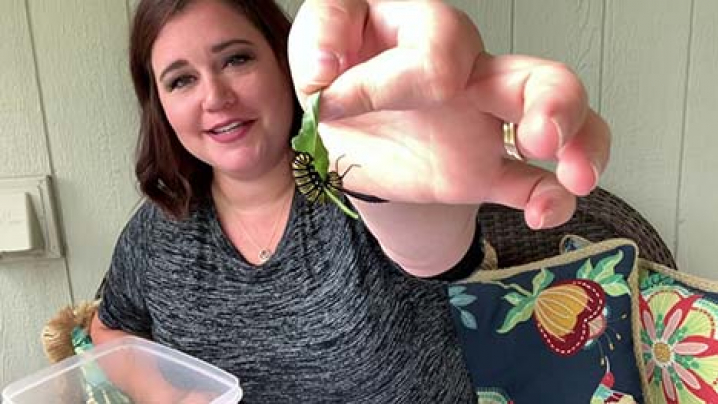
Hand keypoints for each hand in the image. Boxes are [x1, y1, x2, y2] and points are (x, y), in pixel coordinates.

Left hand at [288, 0, 609, 228]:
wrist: (346, 133)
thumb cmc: (338, 80)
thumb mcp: (316, 50)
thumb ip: (321, 40)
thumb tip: (326, 73)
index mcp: (428, 33)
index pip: (437, 49)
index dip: (387, 83)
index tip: (333, 104)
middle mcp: (469, 73)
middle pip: (535, 75)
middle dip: (552, 103)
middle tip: (541, 136)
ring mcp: (484, 122)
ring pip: (556, 124)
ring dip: (577, 143)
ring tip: (574, 174)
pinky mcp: (484, 167)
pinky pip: (532, 182)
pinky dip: (548, 198)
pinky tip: (546, 212)